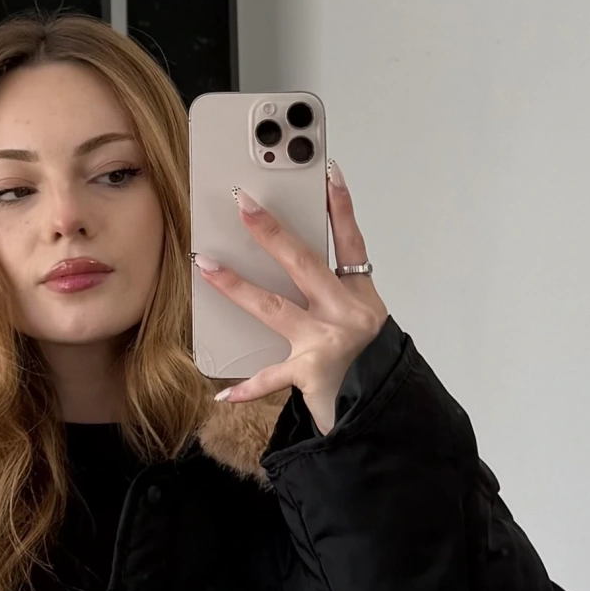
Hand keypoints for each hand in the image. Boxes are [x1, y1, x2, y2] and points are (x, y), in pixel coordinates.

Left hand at [193, 157, 387, 433]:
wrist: (383, 417)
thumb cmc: (367, 371)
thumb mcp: (359, 326)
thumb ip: (330, 299)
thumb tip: (282, 268)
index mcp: (362, 299)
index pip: (350, 243)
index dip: (340, 207)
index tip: (327, 173)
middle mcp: (349, 315)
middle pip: (305, 264)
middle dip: (272, 231)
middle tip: (244, 203)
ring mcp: (329, 343)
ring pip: (274, 307)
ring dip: (236, 285)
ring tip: (206, 264)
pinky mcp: (311, 375)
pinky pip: (270, 378)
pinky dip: (247, 387)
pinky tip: (221, 392)